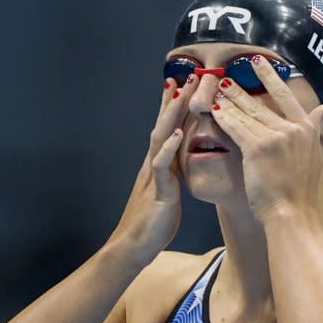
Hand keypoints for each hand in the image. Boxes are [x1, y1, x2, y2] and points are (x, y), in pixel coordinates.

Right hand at [110, 75, 197, 255]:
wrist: (135, 246)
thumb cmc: (153, 222)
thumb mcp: (169, 191)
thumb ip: (173, 173)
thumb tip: (182, 159)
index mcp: (160, 164)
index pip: (166, 129)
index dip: (173, 107)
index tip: (183, 84)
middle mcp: (154, 164)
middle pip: (163, 126)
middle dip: (175, 102)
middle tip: (186, 77)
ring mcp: (154, 176)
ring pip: (160, 138)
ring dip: (171, 115)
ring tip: (181, 95)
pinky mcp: (158, 191)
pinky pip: (161, 166)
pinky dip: (168, 148)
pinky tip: (176, 134)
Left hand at [210, 55, 322, 220]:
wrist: (295, 214)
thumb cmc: (302, 193)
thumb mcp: (317, 156)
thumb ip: (317, 130)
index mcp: (307, 130)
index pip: (286, 97)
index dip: (270, 78)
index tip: (259, 63)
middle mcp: (293, 129)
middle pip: (261, 103)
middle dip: (240, 89)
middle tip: (226, 75)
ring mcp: (275, 137)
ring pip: (246, 114)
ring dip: (228, 100)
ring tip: (214, 89)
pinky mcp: (258, 148)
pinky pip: (236, 128)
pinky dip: (223, 118)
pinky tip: (213, 109)